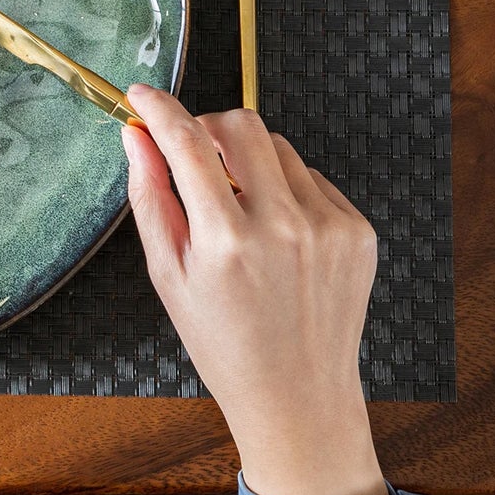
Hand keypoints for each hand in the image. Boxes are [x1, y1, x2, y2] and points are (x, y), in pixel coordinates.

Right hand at [123, 85, 389, 494]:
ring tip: (238, 209)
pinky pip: (312, 177)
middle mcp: (284, 226)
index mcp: (228, 241)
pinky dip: (286, 188)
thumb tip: (137, 135)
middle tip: (194, 152)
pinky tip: (276, 232)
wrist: (299, 400)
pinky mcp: (358, 231)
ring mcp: (329, 227)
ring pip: (279, 147)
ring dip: (249, 160)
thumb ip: (150, 196)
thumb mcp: (167, 275)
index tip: (143, 95)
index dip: (160, 108)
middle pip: (242, 124)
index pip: (188, 142)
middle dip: (209, 125)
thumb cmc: (224, 343)